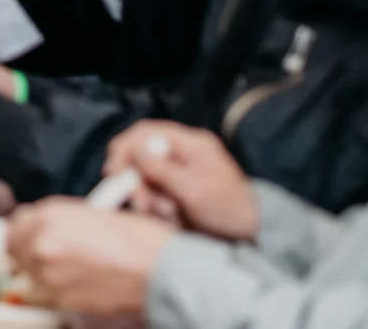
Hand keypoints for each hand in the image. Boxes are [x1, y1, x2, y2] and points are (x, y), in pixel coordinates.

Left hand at [4, 202, 171, 316]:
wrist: (159, 270)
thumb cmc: (137, 238)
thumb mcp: (92, 212)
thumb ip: (60, 220)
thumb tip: (42, 228)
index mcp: (49, 216)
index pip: (17, 222)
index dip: (26, 227)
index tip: (32, 232)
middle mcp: (42, 244)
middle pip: (15, 248)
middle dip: (30, 248)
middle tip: (52, 250)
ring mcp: (50, 274)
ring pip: (30, 271)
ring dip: (43, 268)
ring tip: (72, 264)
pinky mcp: (62, 299)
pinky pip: (49, 290)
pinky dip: (60, 286)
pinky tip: (82, 279)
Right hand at [107, 122, 259, 239]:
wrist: (254, 236)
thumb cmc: (229, 209)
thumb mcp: (194, 190)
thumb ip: (162, 170)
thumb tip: (135, 151)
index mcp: (191, 144)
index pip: (147, 132)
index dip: (126, 147)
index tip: (113, 169)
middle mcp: (182, 154)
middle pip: (142, 158)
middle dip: (138, 183)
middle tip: (141, 204)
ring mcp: (179, 174)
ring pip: (146, 180)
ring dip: (149, 200)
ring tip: (168, 217)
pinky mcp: (178, 193)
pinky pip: (155, 196)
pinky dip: (157, 209)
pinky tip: (172, 220)